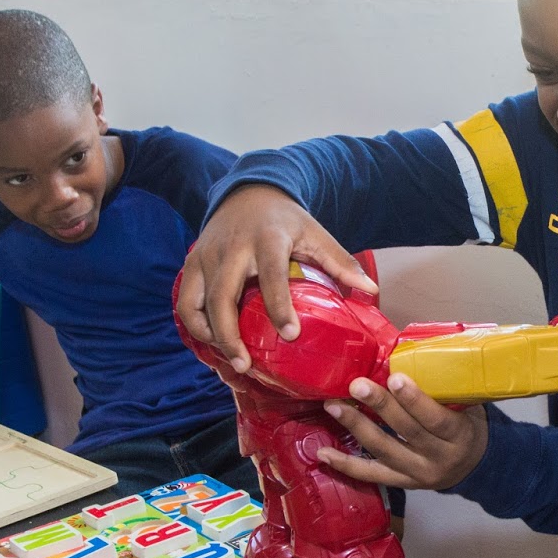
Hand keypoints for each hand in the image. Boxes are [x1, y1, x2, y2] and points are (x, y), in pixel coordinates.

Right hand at [176, 184, 375, 372]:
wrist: (249, 192)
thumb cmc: (286, 220)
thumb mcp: (316, 233)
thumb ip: (340, 262)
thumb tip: (371, 291)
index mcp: (267, 239)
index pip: (270, 275)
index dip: (279, 306)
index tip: (290, 335)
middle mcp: (231, 248)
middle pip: (222, 296)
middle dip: (230, 334)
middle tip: (246, 364)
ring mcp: (206, 255)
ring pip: (196, 302)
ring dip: (209, 335)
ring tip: (230, 359)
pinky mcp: (192, 263)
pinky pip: (186, 301)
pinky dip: (195, 326)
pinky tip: (214, 344)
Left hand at [318, 375, 487, 490]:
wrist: (475, 465)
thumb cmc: (468, 426)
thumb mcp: (468, 407)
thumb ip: (446, 390)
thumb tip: (413, 354)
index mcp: (459, 436)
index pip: (436, 419)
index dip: (414, 400)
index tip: (393, 377)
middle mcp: (438, 458)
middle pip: (406, 431)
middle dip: (380, 406)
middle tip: (356, 385)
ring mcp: (418, 474)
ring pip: (384, 451)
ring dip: (357, 427)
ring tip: (333, 406)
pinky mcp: (402, 483)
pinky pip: (372, 475)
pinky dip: (346, 464)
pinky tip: (324, 452)